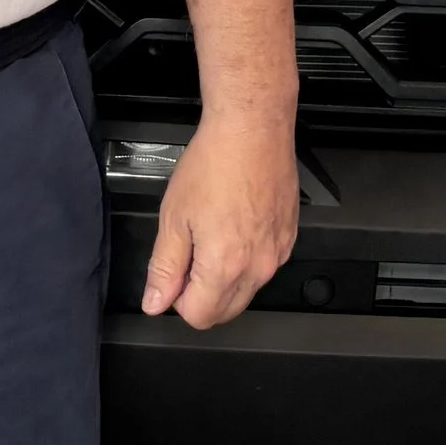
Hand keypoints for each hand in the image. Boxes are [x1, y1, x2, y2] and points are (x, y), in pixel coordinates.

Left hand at [140, 109, 298, 329]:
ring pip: (247, 290)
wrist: (252, 129)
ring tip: (213, 233)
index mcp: (225, 266)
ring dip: (225, 278)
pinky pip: (265, 267)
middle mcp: (258, 267)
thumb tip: (156, 302)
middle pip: (225, 311)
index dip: (178, 299)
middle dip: (202, 295)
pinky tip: (235, 225)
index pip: (199, 316)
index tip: (174, 273)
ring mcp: (278, 253)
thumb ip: (165, 267)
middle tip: (189, 253)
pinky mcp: (289, 237)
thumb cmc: (214, 163)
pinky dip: (247, 259)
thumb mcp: (174, 217)